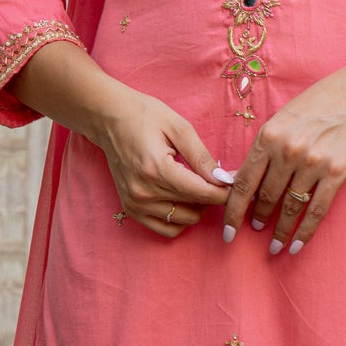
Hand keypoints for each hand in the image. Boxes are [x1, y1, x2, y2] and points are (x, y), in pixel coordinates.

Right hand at [93, 87, 230, 240]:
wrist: (109, 119)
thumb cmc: (145, 116)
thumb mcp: (179, 128)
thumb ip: (202, 157)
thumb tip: (224, 180)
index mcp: (156, 169)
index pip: (202, 193)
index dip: (225, 191)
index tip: (236, 183)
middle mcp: (143, 192)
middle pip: (196, 209)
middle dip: (212, 196)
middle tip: (215, 178)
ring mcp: (135, 203)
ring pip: (183, 221)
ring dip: (196, 208)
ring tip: (196, 185)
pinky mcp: (131, 209)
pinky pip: (166, 229)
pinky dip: (180, 219)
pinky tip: (182, 199)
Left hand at [222, 67, 345, 255]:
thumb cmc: (317, 104)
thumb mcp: (281, 119)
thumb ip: (262, 148)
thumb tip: (237, 179)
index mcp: (268, 137)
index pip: (243, 183)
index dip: (233, 211)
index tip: (228, 230)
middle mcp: (287, 152)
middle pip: (266, 197)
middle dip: (257, 218)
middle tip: (254, 230)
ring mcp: (312, 164)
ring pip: (289, 207)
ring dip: (280, 230)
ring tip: (275, 244)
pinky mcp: (336, 173)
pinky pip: (316, 210)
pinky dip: (305, 232)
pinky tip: (296, 245)